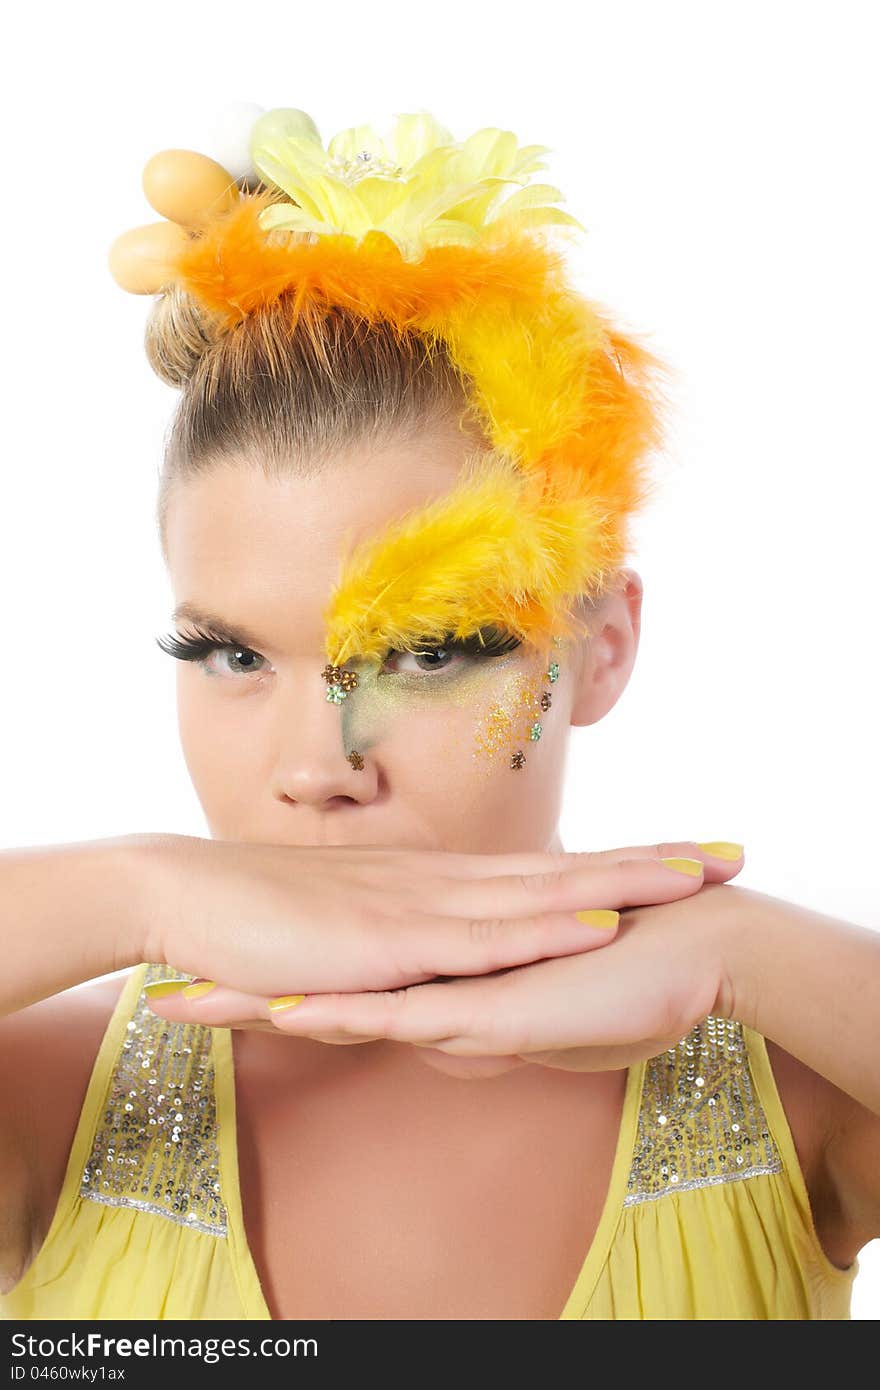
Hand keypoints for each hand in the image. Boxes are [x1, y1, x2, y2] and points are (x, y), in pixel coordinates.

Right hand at [142, 836, 742, 1071]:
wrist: (185, 893)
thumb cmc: (266, 915)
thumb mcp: (358, 932)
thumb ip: (410, 943)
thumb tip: (449, 962)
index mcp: (442, 884)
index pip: (550, 869)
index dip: (621, 864)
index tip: (685, 857)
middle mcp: (445, 883)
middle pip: (568, 870)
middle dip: (652, 864)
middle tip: (731, 854)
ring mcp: (421, 907)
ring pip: (541, 895)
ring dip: (622, 885)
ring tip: (695, 876)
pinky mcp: (388, 941)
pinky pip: (481, 939)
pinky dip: (544, 931)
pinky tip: (594, 924)